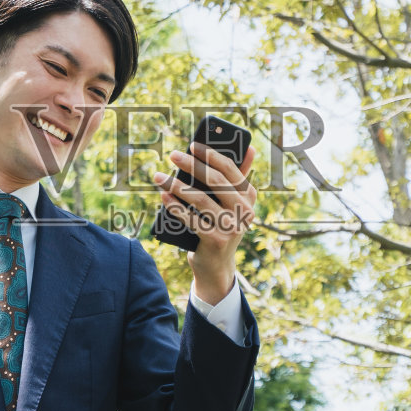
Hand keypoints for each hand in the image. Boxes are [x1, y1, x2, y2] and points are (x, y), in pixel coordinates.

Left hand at [152, 141, 258, 303]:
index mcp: (249, 197)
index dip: (212, 155)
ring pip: (201, 199)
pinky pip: (192, 219)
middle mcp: (244, 211)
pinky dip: (175, 206)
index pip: (231, 169)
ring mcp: (232, 227)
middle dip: (191, 165)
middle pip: (215, 181)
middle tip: (173, 155)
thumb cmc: (220, 226)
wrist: (216, 265)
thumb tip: (250, 148)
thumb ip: (236, 178)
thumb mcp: (231, 203)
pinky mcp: (216, 240)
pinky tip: (163, 196)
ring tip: (160, 176)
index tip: (193, 145)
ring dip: (177, 185)